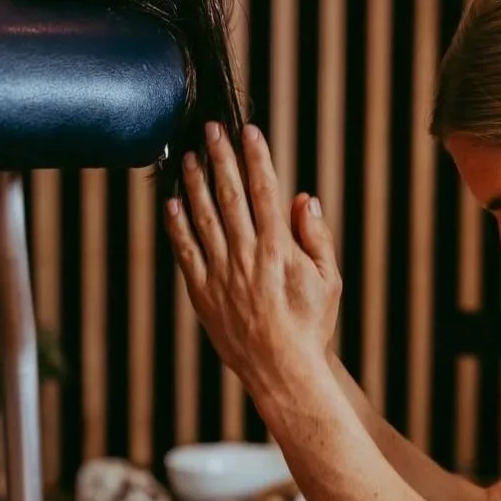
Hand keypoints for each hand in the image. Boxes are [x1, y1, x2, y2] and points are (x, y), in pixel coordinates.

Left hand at [163, 122, 341, 399]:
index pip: (265, 191)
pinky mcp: (203, 293)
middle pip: (230, 195)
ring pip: (203, 218)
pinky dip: (177, 227)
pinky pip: (186, 253)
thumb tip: (304, 199)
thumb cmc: (309, 325)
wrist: (281, 370)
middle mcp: (247, 255)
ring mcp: (222, 274)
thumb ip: (316, 237)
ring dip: (194, 184)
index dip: (256, 158)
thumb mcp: (329, 280)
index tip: (247, 132)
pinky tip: (171, 205)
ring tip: (188, 158)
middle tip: (211, 130)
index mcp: (280, 249)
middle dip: (220, 159)